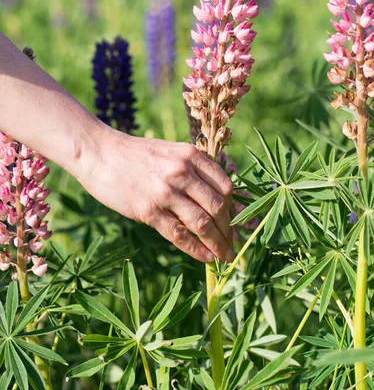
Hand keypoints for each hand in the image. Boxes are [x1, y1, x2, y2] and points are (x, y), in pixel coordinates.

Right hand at [76, 125, 233, 262]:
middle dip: (229, 230)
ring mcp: (166, 192)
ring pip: (202, 223)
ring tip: (223, 256)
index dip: (234, 208)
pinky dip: (196, 249)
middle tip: (232, 244)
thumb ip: (193, 169)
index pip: (225, 186)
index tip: (237, 223)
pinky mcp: (148, 210)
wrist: (99, 153)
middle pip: (218, 207)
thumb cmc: (135, 154)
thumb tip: (216, 197)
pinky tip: (205, 257)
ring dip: (217, 243)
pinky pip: (179, 234)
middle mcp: (182, 172)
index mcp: (191, 155)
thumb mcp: (170, 151)